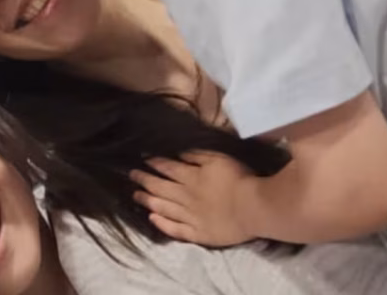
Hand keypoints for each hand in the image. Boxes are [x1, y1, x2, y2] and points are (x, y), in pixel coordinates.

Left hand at [130, 151, 257, 246]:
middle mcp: (185, 197)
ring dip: (147, 201)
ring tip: (136, 196)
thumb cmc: (239, 180)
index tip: (142, 159)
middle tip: (132, 175)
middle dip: (143, 180)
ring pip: (163, 208)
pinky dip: (162, 224)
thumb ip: (196, 155)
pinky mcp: (198, 233)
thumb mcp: (218, 158)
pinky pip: (175, 230)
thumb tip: (177, 153)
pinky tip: (152, 220)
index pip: (167, 168)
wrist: (254, 208)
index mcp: (190, 177)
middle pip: (159, 187)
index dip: (153, 163)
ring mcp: (190, 217)